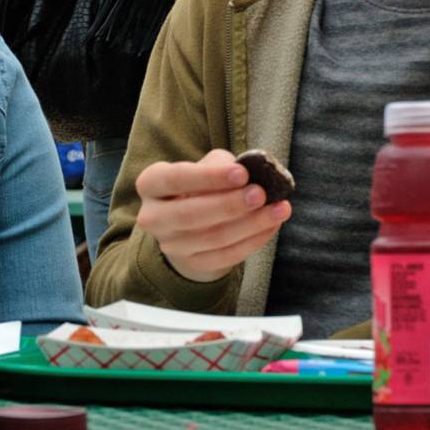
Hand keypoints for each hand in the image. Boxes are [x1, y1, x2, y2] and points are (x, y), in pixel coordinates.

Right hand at [135, 149, 291, 282]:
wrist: (191, 223)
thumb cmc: (201, 185)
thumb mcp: (206, 166)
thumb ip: (223, 165)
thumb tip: (253, 172)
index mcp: (150, 184)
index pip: (175, 179)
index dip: (208, 177)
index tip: (242, 173)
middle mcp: (152, 217)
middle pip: (190, 214)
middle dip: (230, 205)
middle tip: (261, 194)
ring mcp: (171, 245)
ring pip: (212, 238)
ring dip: (250, 224)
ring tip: (279, 209)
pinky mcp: (192, 264)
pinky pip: (226, 255)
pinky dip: (253, 240)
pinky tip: (272, 225)